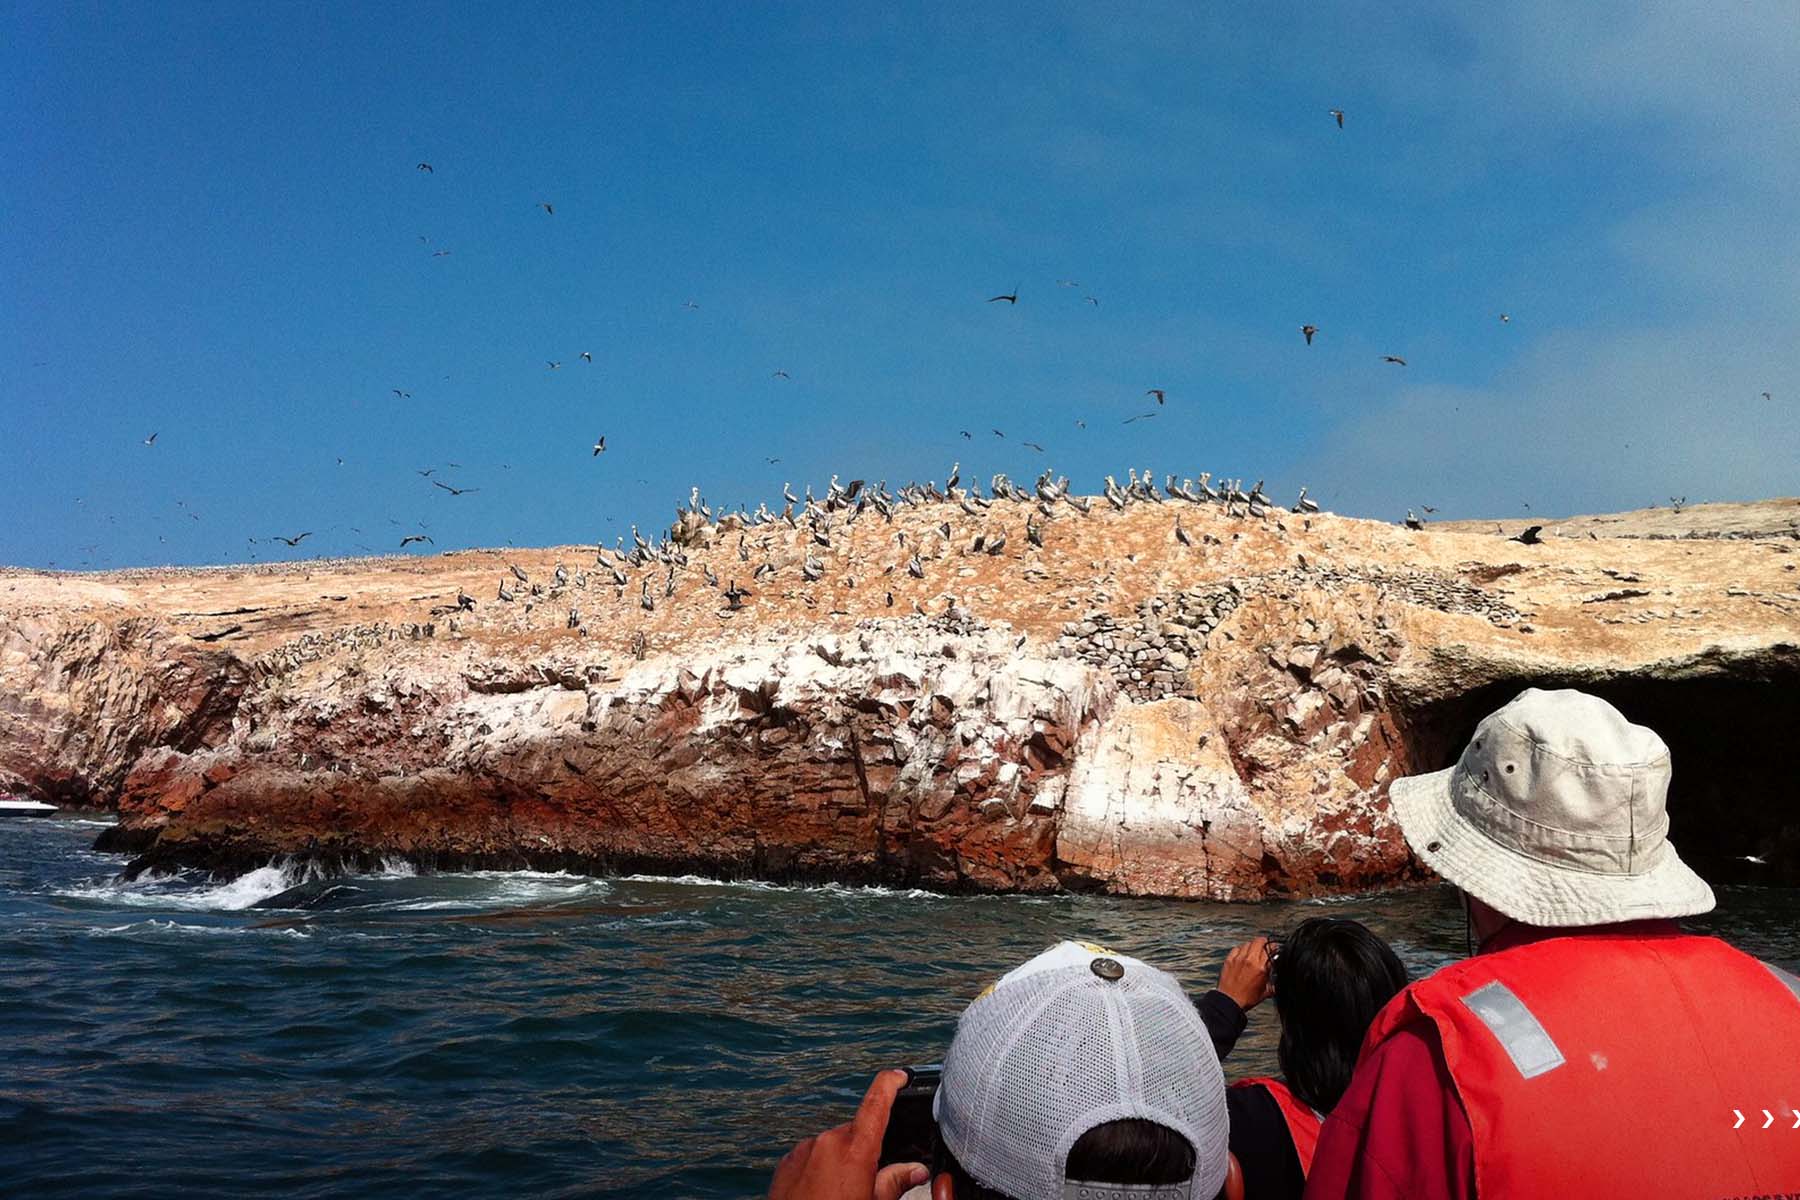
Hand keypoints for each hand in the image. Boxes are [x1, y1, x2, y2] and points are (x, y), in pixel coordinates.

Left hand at [768, 1070, 931, 1199]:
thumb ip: (895, 1182)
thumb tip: (916, 1170)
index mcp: (855, 1150)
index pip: (876, 1103)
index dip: (891, 1083)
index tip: (899, 1076)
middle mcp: (827, 1142)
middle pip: (855, 1133)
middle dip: (864, 1150)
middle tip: (867, 1180)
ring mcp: (804, 1150)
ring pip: (832, 1146)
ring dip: (840, 1161)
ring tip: (840, 1193)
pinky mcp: (787, 1162)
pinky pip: (811, 1156)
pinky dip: (820, 1169)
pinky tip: (822, 1193)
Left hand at [1218, 936, 1274, 1011]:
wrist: (1230, 1001)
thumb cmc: (1246, 998)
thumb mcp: (1266, 992)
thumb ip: (1273, 983)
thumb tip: (1277, 981)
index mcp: (1261, 968)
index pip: (1270, 949)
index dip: (1274, 947)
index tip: (1274, 949)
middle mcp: (1250, 960)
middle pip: (1259, 941)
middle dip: (1264, 942)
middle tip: (1265, 946)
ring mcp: (1239, 959)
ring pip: (1248, 943)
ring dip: (1252, 946)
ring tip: (1253, 952)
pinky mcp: (1229, 960)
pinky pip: (1237, 948)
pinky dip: (1241, 950)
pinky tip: (1242, 955)